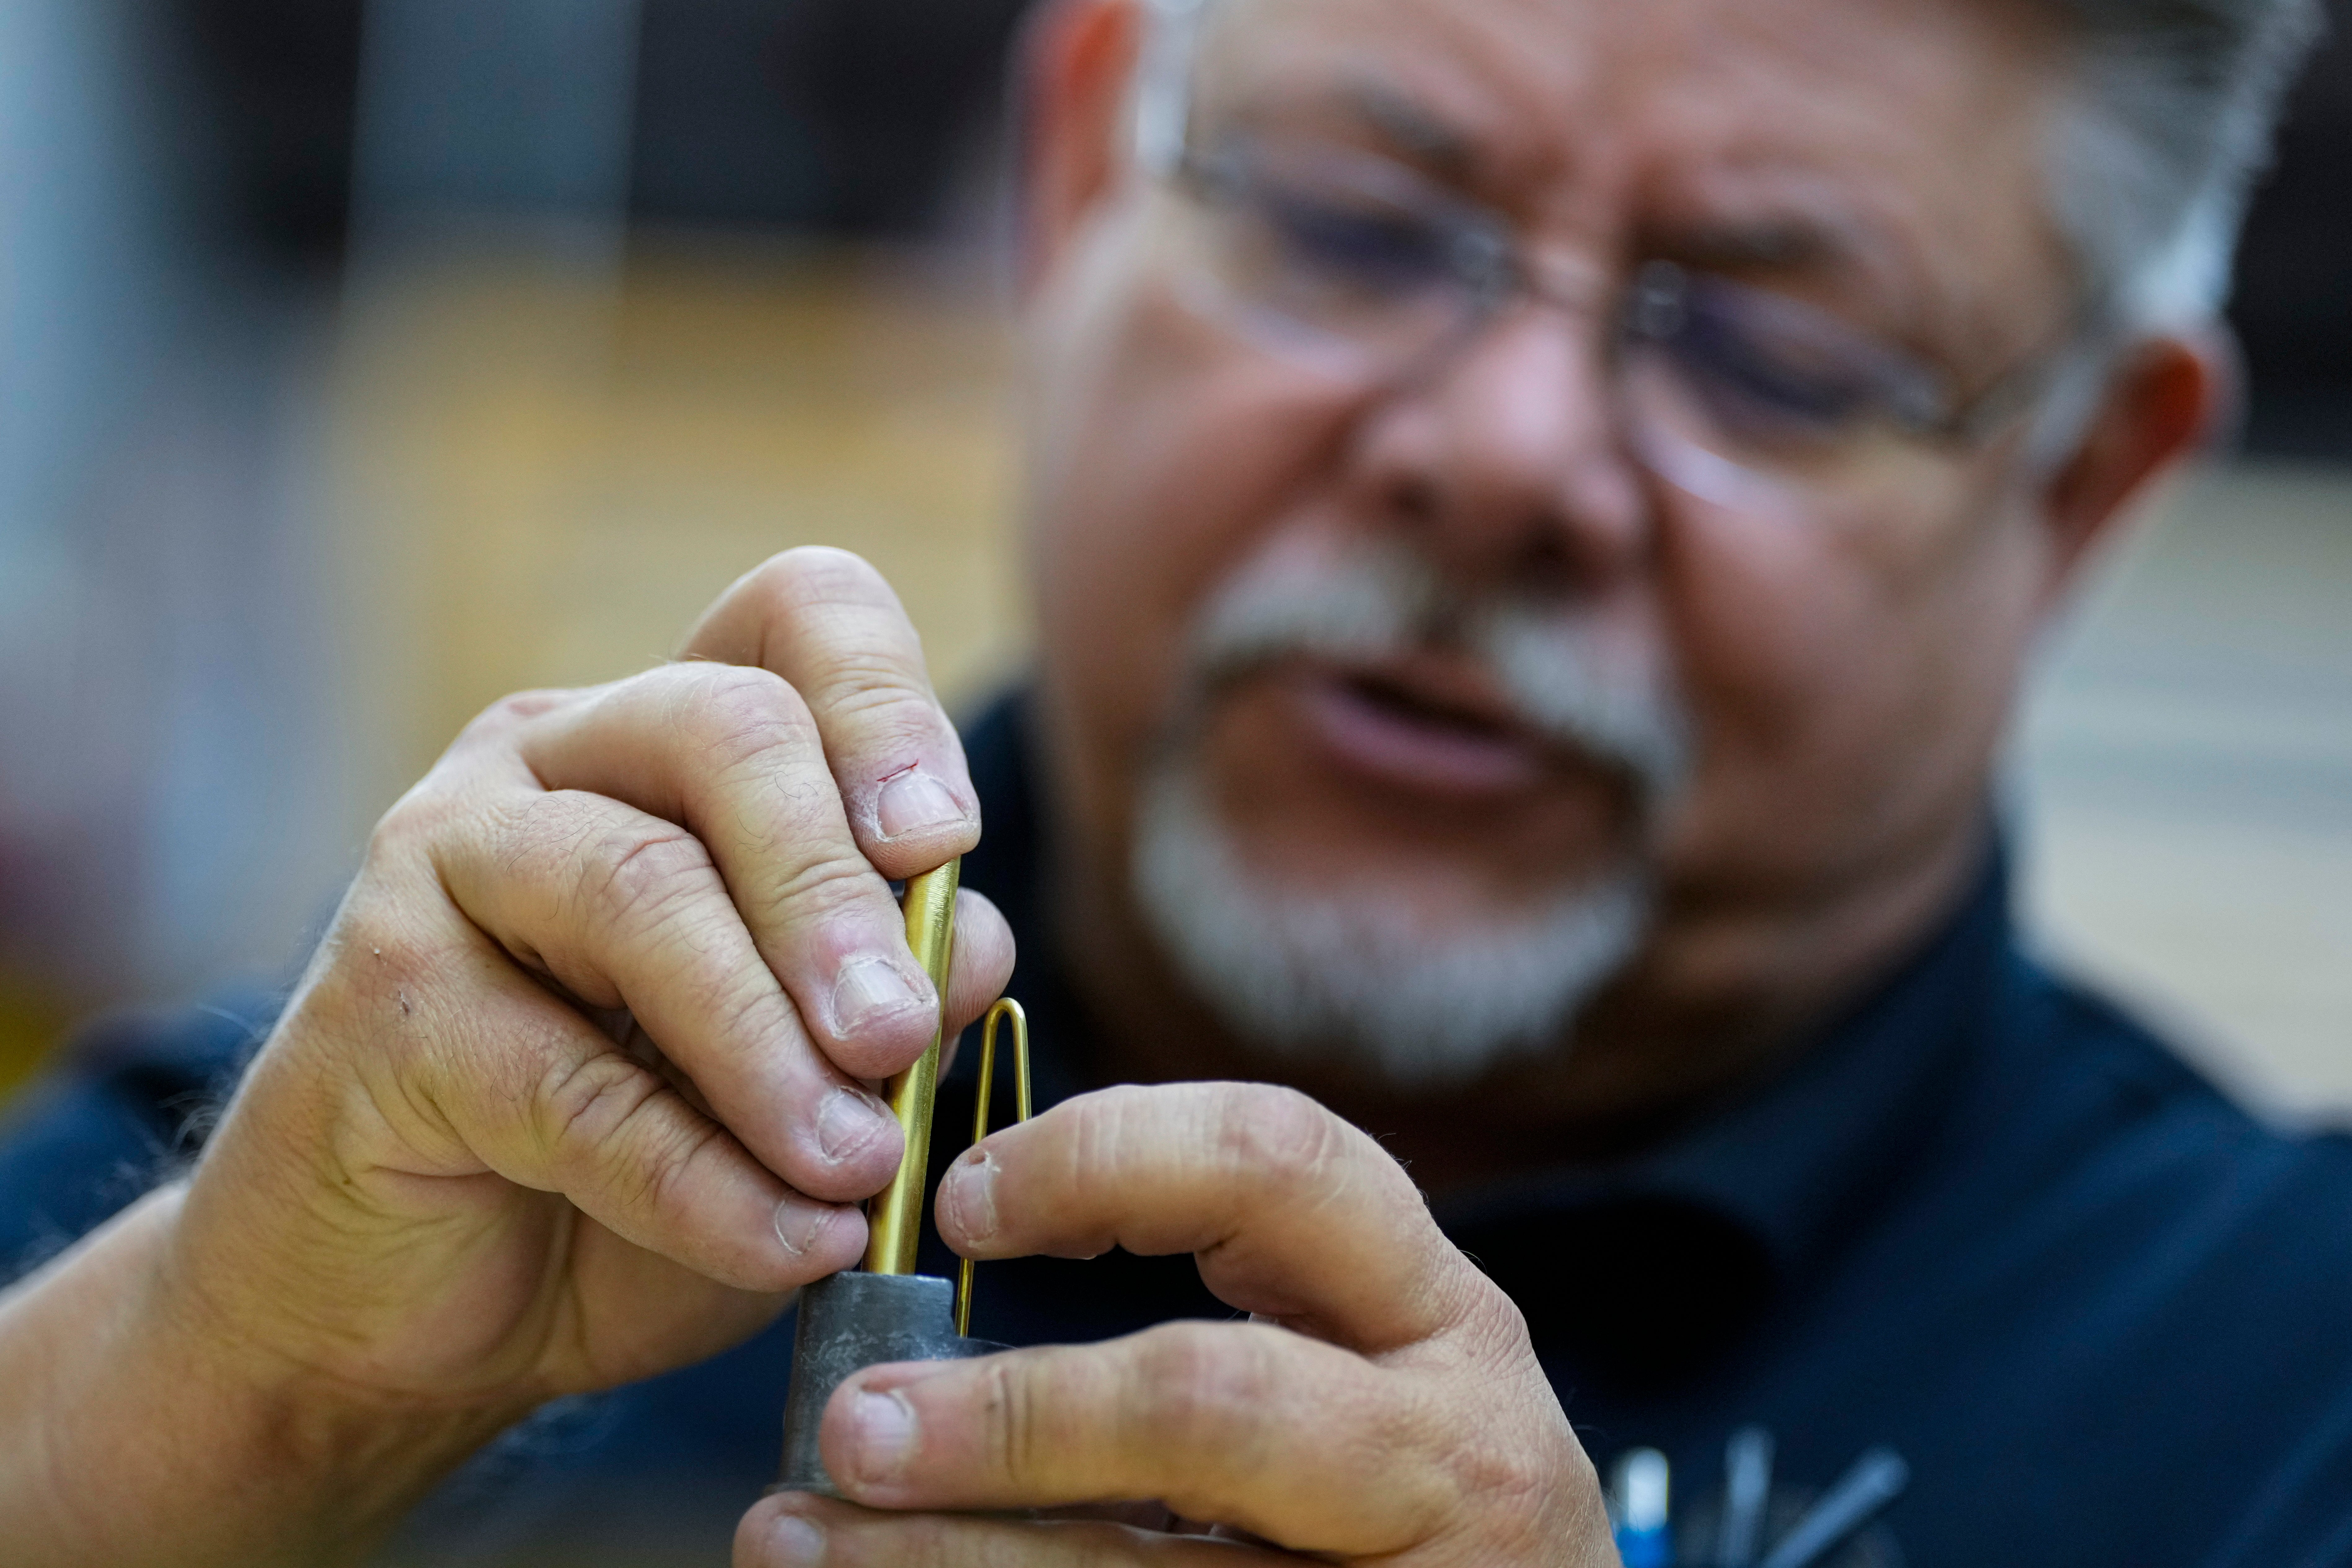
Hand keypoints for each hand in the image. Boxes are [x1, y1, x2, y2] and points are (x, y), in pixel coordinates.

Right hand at [0, 548, 1016, 1563]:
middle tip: (901, 1035)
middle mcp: (556, 758)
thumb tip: (975, 946)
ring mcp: (449, 860)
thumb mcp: (802, 1073)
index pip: (794, 617)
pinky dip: (700, 1180)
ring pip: (640, 889)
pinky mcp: (384, 1004)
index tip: (944, 844)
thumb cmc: (638, 1169)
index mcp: (676, 739)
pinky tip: (790, 1241)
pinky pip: (571, 1084)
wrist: (431, 1315)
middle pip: (725, 732)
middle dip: (833, 893)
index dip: (886, 702)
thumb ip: (889, 994)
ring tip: (861, 1162)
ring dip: (769, 1043)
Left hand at [735, 1082, 1617, 1566]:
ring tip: (789, 1536)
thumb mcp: (1359, 1393)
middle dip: (1008, 1412)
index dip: (1103, 1157)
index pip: (1278, 1164)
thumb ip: (1218, 1326)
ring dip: (945, 1560)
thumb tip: (941, 1279)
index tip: (958, 1203)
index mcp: (1442, 1322)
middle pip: (1208, 1400)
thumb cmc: (1400, 1522)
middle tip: (849, 1421)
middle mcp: (1458, 1453)